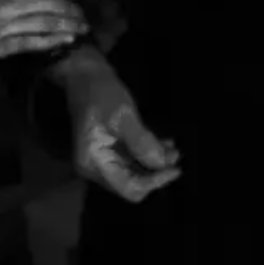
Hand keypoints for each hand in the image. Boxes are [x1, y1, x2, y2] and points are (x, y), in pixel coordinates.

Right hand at [0, 0, 87, 59]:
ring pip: (46, 25)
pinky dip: (52, 42)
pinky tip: (67, 40)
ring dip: (69, 25)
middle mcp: (11, 5)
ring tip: (84, 27)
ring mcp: (6, 27)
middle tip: (86, 14)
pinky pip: (31, 44)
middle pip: (54, 6)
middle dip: (74, 10)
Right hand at [66, 58, 181, 201]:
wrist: (86, 76)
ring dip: (155, 162)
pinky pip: (132, 160)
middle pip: (132, 184)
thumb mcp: (124, 117)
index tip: (176, 168)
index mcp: (95, 163)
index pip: (129, 188)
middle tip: (177, 155)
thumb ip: (142, 142)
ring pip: (135, 172)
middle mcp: (96, 167)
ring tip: (174, 148)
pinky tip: (163, 142)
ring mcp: (102, 159)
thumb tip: (161, 164)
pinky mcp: (109, 150)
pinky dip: (148, 154)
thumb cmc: (102, 94)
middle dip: (156, 172)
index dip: (154, 182)